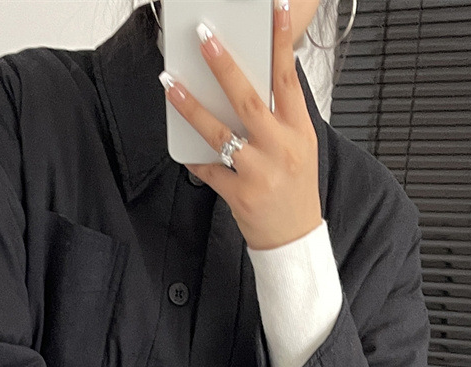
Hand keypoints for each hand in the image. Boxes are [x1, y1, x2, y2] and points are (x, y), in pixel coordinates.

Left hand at [160, 0, 321, 251]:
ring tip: (170, 83)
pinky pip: (207, 170)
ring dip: (191, 106)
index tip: (275, 10)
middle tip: (204, 37)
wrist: (294, 239)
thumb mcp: (299, 147)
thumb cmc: (295, 190)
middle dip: (223, 66)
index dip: (281, 42)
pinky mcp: (238, 195)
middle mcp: (279, 149)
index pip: (288, 78)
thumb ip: (280, 117)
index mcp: (298, 131)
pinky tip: (179, 143)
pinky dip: (192, 157)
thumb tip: (253, 84)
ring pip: (219, 133)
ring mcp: (258, 173)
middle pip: (248, 99)